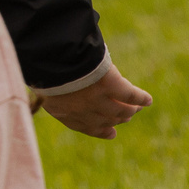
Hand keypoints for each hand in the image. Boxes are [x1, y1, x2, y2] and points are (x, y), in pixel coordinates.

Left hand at [35, 61, 151, 139]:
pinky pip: (130, 95)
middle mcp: (81, 109)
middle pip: (104, 119)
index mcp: (60, 108)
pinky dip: (140, 98)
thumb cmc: (41, 60)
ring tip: (137, 108)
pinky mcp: (112, 86)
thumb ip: (48, 80)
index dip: (98, 130)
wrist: (51, 55)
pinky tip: (148, 100)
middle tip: (126, 117)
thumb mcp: (40, 75)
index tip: (111, 133)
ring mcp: (98, 99)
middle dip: (116, 119)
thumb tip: (45, 75)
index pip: (81, 124)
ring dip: (130, 110)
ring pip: (119, 110)